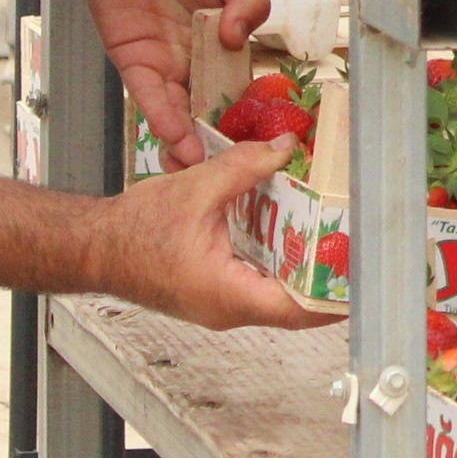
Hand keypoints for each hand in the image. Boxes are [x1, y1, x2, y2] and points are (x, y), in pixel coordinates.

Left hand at [77, 0, 270, 166]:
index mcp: (225, 39)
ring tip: (200, 167)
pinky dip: (161, 116)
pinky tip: (174, 137)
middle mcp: (196, 58)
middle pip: (209, 106)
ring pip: (178, 109)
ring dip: (187, 139)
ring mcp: (165, 62)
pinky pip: (147, 94)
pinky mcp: (134, 60)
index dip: (250, 112)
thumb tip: (240, 35)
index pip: (242, 82)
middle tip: (231, 171)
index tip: (263, 142)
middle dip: (218, 140)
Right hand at [103, 136, 333, 330]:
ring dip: (302, 267)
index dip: (337, 295)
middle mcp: (230, 309)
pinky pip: (258, 283)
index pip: (300, 309)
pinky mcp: (215, 293)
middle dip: (327, 275)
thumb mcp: (196, 189)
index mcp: (228, 295)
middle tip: (355, 244)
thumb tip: (285, 148)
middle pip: (296, 303)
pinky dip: (277, 260)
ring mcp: (222, 305)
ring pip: (278, 294)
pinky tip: (290, 231)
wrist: (92, 246)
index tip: (364, 277)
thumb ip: (245, 166)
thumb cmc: (131, 233)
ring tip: (333, 236)